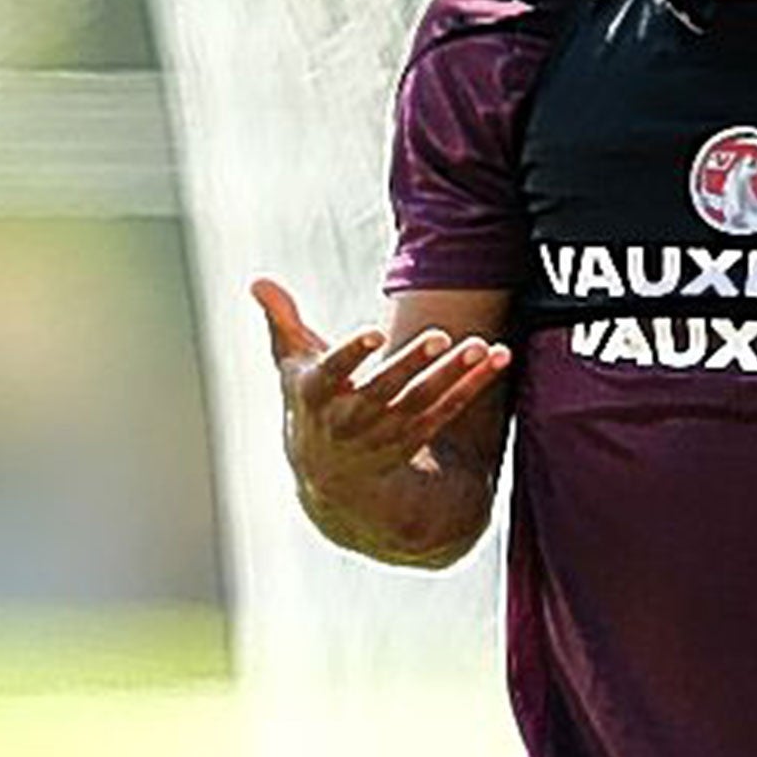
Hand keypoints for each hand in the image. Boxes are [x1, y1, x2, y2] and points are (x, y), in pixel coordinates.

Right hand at [251, 277, 510, 487]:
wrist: (327, 476)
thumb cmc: (308, 403)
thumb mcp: (289, 365)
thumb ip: (281, 321)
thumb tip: (258, 280)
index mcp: (317, 394)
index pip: (334, 372)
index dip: (352, 353)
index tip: (370, 331)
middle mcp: (350, 418)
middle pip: (385, 390)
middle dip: (412, 363)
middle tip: (440, 334)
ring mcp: (385, 432)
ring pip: (423, 402)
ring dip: (454, 374)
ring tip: (480, 346)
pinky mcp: (415, 437)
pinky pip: (449, 410)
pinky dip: (475, 386)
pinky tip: (499, 358)